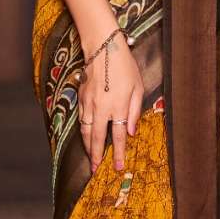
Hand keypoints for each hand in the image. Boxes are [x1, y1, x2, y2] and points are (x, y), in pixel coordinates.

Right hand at [78, 33, 144, 171]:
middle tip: (96, 170)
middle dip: (96, 157)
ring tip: (91, 158)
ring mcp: (89, 104)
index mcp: (118, 107)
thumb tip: (132, 131)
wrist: (103, 48)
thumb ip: (135, 111)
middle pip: (97, 139)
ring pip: (86, 131)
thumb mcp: (138, 88)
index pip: (118, 137)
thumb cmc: (124, 66)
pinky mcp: (81, 98)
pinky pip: (81, 120)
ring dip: (88, 146)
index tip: (118, 167)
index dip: (118, 154)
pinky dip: (83, 131)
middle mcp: (101, 108)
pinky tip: (86, 137)